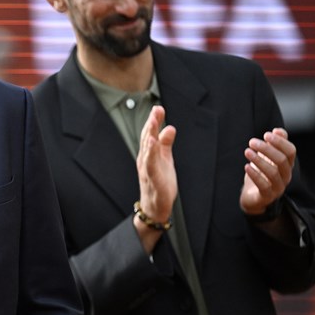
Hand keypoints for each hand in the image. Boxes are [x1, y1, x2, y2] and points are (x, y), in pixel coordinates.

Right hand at [134, 105, 176, 251]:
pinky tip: (152, 144)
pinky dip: (150, 153)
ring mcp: (147, 169)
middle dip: (151, 124)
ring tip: (153, 121)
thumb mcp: (165, 160)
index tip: (158, 108)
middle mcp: (145, 159)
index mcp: (148, 154)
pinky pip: (150, 164)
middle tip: (156, 109)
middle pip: (147, 138)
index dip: (153, 121)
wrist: (155, 206)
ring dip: (149, 135)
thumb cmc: (159, 182)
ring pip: (147, 149)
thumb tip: (169, 128)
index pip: (150, 134)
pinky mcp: (152, 179)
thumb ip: (166, 144)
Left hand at [240, 128, 294, 215]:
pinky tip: (247, 166)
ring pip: (273, 172)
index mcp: (287, 165)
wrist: (252, 196)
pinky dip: (255, 175)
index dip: (280, 142)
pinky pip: (264, 185)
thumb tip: (278, 130)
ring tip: (247, 151)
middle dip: (267, 149)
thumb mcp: (267, 157)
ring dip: (259, 160)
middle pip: (282, 160)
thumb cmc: (261, 173)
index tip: (266, 134)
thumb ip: (275, 143)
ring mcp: (278, 187)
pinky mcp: (267, 196)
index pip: (291, 151)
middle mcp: (286, 176)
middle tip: (252, 142)